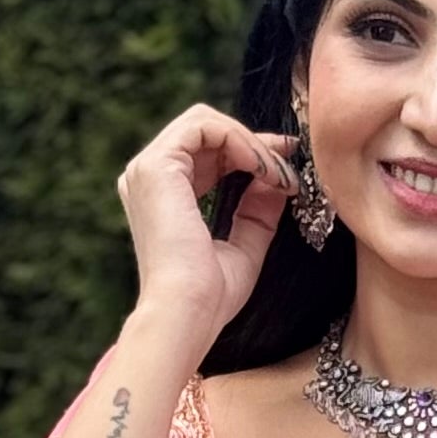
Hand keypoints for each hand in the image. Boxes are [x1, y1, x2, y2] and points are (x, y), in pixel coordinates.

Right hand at [117, 105, 293, 362]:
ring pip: (206, 122)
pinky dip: (240, 141)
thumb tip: (277, 179)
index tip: (286, 165)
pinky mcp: (157, 165)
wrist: (187, 315)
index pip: (206, 152)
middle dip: (253, 142)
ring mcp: (147, 168)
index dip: (249, 151)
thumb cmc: (209, 298)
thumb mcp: (244, 247)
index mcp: (162, 195)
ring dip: (250, 143)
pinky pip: (205, 128)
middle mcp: (148, 177)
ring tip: (278, 174)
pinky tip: (263, 169)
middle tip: (289, 160)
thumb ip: (257, 211)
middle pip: (206, 131)